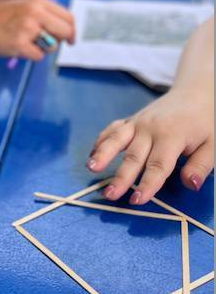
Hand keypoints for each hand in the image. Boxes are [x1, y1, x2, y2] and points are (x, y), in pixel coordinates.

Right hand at [0, 0, 74, 59]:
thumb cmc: (0, 17)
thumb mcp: (23, 6)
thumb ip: (43, 13)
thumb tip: (65, 28)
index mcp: (37, 2)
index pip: (67, 16)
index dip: (72, 29)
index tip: (71, 37)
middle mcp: (35, 13)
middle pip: (66, 31)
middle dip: (64, 41)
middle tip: (57, 45)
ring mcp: (28, 29)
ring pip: (53, 46)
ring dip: (44, 48)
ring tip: (28, 42)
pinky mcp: (20, 44)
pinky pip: (39, 56)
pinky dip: (31, 55)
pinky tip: (19, 48)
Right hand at [87, 87, 213, 203]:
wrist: (195, 92)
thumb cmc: (206, 122)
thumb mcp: (213, 144)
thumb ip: (200, 165)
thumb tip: (190, 184)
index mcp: (172, 135)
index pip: (158, 165)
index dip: (147, 184)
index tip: (137, 200)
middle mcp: (150, 128)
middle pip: (133, 157)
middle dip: (121, 177)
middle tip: (109, 195)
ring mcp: (138, 122)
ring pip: (116, 140)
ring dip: (103, 155)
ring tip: (90, 168)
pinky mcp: (131, 120)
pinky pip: (113, 130)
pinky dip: (102, 141)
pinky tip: (92, 154)